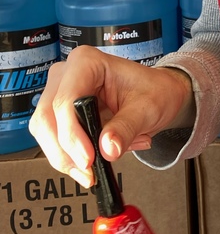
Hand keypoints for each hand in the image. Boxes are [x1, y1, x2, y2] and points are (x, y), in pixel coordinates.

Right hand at [30, 45, 193, 187]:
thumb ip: (126, 128)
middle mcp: (67, 74)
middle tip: (88, 171)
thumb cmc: (154, 91)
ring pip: (46, 131)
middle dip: (65, 151)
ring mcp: (60, 93)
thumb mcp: (148, 109)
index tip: (88, 158)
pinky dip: (70, 156)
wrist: (159, 95)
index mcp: (87, 62)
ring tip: (93, 171)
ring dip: (66, 157)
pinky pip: (54, 138)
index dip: (72, 133)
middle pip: (48, 117)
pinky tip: (92, 163)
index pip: (66, 100)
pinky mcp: (61, 113)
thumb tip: (107, 148)